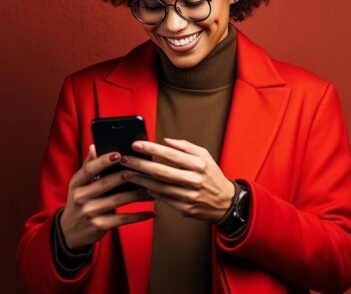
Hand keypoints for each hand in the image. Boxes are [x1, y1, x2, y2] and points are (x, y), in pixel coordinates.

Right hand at [59, 145, 153, 249]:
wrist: (70, 232)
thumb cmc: (79, 202)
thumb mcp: (79, 184)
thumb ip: (88, 166)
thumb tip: (94, 146)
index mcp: (77, 183)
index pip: (89, 169)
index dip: (103, 161)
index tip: (119, 154)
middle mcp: (81, 197)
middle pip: (107, 183)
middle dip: (127, 175)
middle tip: (145, 169)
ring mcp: (90, 212)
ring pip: (118, 200)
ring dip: (138, 194)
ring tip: (153, 188)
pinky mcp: (99, 226)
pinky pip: (123, 219)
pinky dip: (139, 216)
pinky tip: (151, 212)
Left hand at [120, 138, 234, 221]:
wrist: (226, 203)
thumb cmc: (212, 176)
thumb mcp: (205, 156)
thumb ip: (185, 146)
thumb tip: (166, 140)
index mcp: (199, 164)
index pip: (171, 154)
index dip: (151, 149)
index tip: (135, 144)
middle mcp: (194, 180)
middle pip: (161, 172)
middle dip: (139, 165)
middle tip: (124, 159)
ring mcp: (189, 196)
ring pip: (159, 187)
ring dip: (140, 180)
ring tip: (126, 173)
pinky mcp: (185, 209)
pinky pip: (163, 199)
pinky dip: (151, 192)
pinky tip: (141, 186)